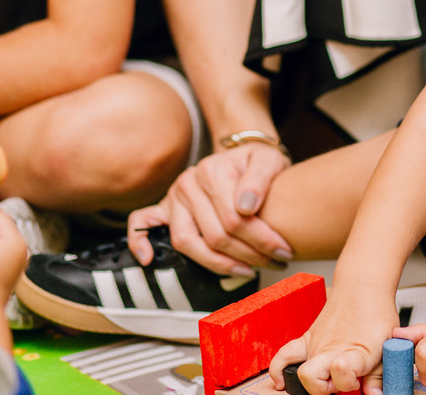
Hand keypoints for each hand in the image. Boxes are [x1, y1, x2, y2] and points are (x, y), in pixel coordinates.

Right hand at [127, 143, 292, 274]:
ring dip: (217, 263)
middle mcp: (188, 183)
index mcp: (213, 170)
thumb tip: (246, 207)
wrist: (244, 154)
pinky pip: (142, 224)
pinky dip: (141, 242)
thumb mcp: (270, 160)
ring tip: (247, 270)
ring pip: (187, 241)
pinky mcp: (164, 207)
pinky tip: (149, 260)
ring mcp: (174, 196)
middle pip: (215, 235)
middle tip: (274, 263)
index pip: (235, 219)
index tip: (284, 252)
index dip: (262, 240)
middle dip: (248, 255)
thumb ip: (261, 179)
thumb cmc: (258, 162)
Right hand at [268, 288, 398, 394]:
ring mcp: (315, 345)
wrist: (362, 287)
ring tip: (325, 380)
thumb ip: (379, 374)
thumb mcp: (388, 344)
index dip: (347, 382)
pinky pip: (282, 356)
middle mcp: (330, 349)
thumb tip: (374, 394)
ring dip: (310, 383)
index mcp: (354, 352)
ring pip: (299, 373)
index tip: (357, 380)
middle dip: (325, 390)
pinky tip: (282, 382)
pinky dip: (278, 371)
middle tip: (341, 384)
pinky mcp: (306, 339)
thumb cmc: (376, 314)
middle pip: (312, 380)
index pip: (342, 371)